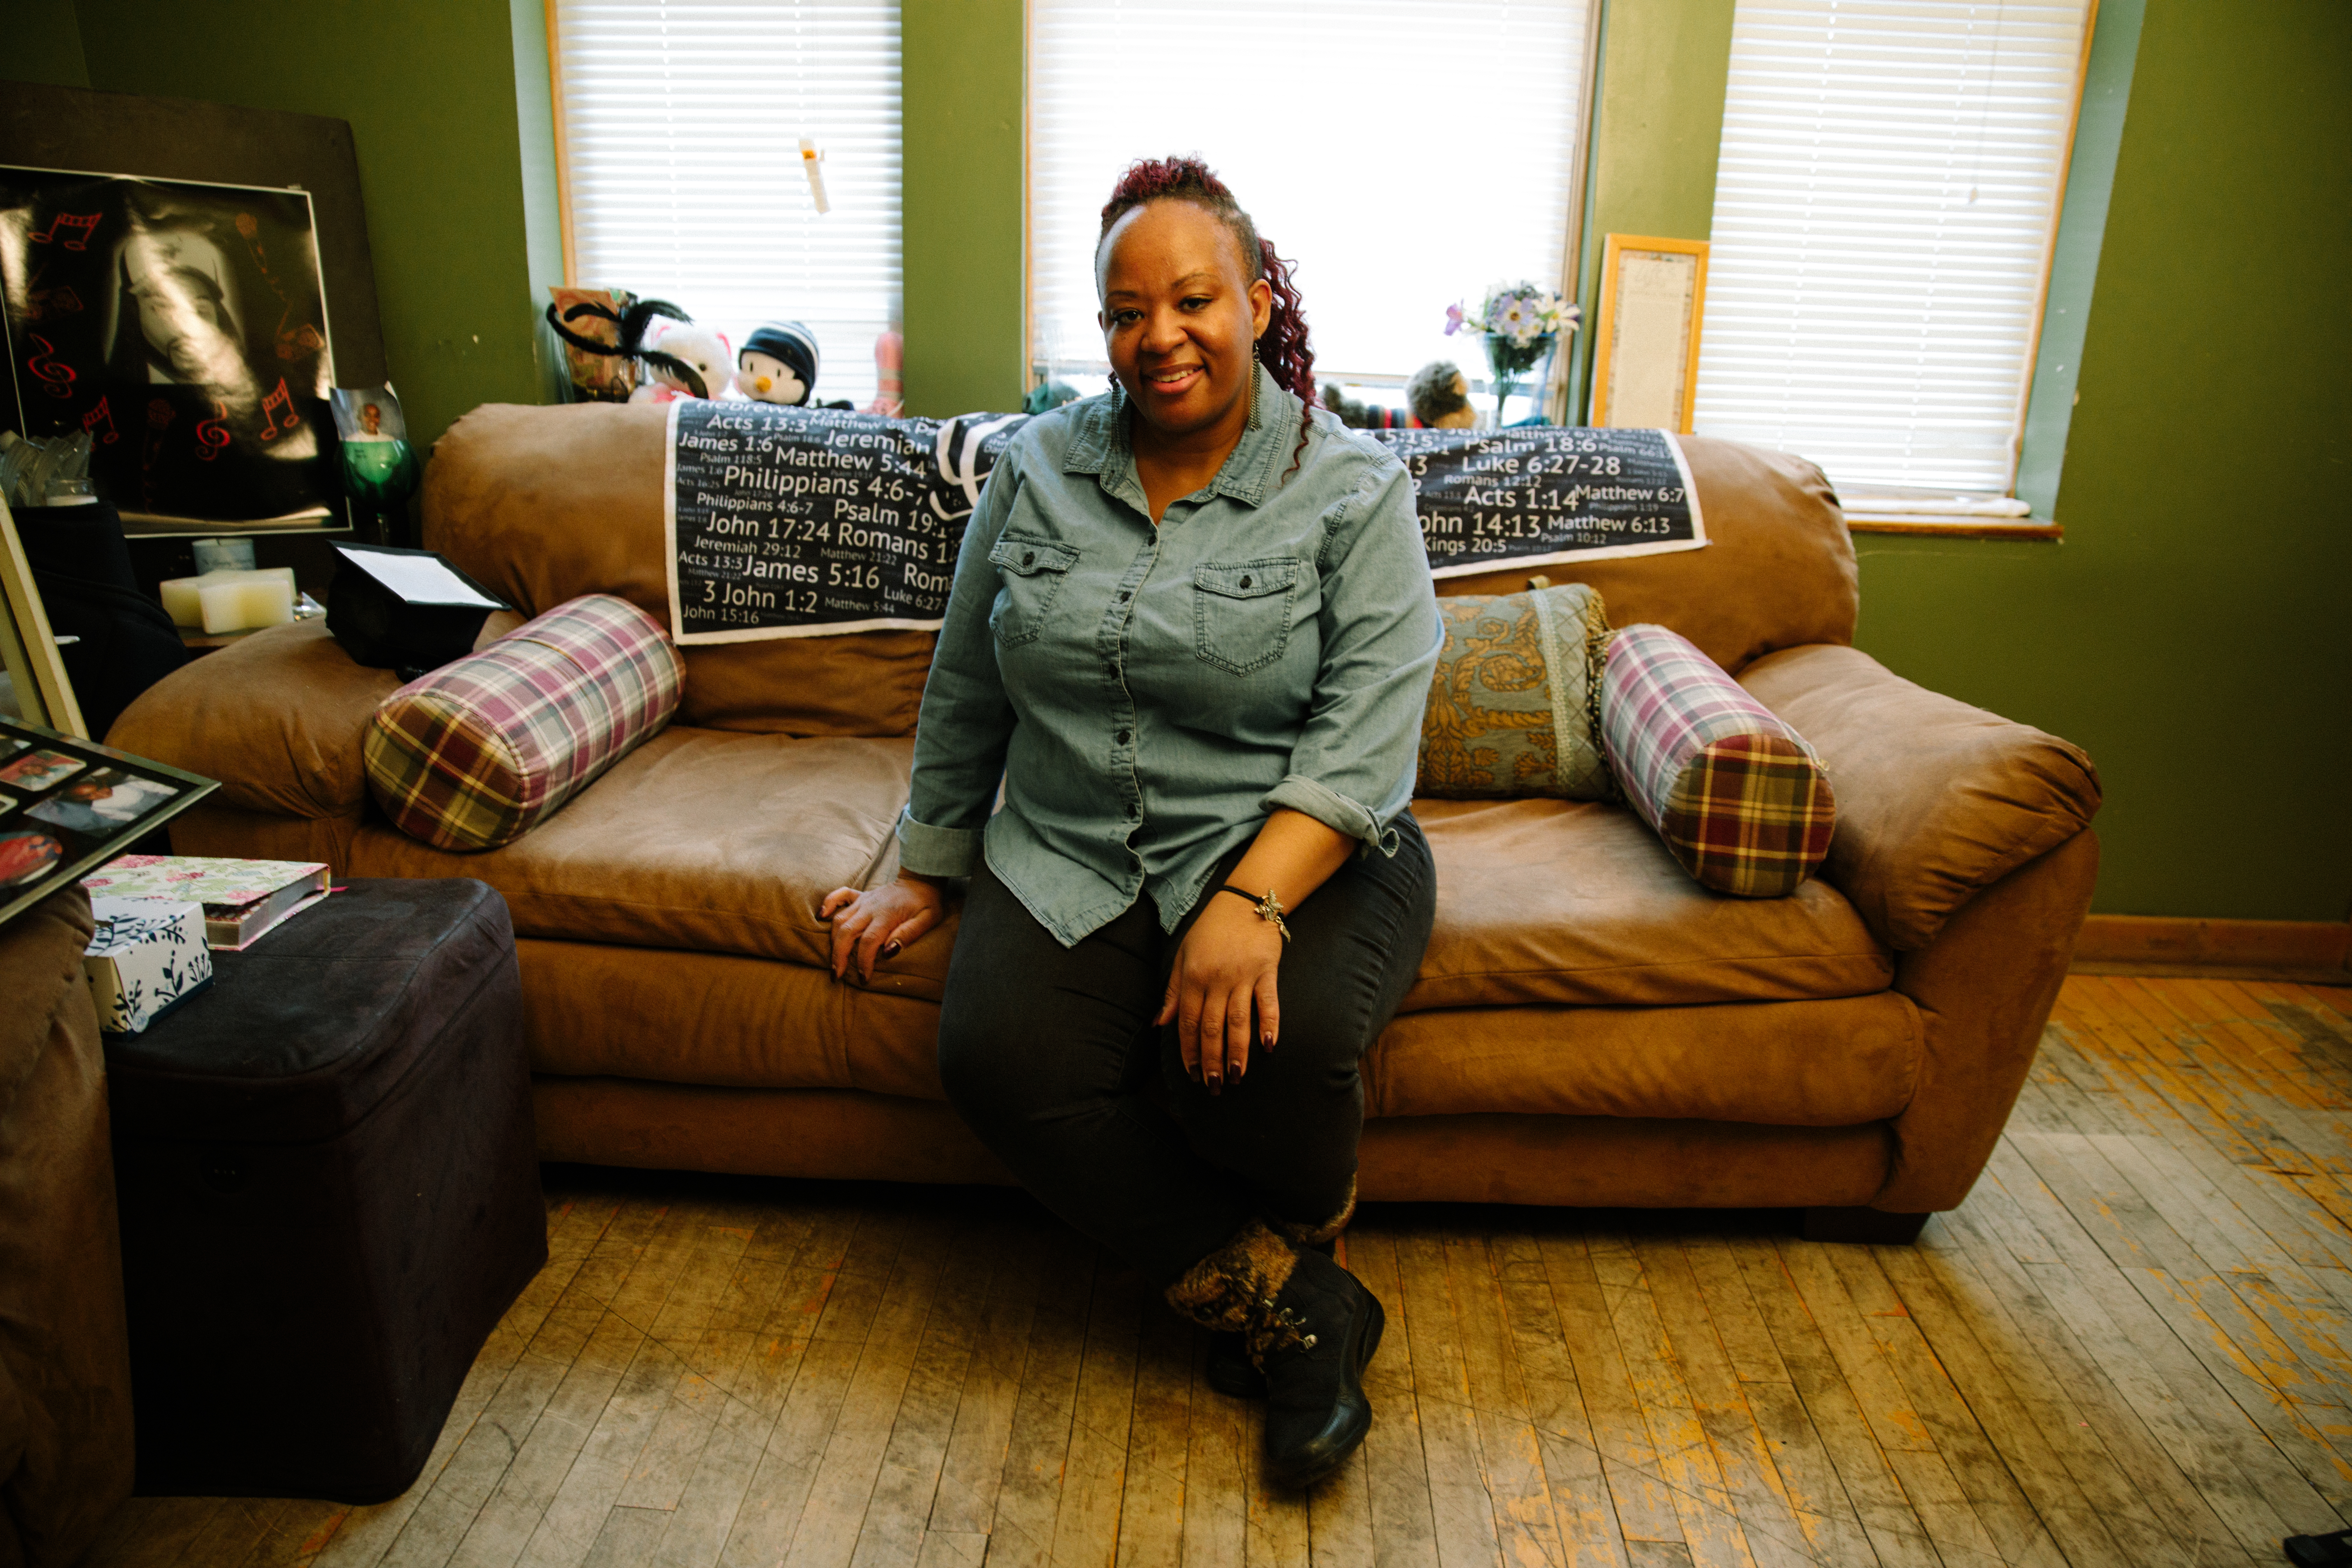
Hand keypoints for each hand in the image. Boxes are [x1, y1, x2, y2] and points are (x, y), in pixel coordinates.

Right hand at [818, 874, 944, 982]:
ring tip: (833, 961)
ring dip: (833, 941)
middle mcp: (871, 907)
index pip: (869, 941)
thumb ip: (908, 934)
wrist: (921, 881)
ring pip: (839, 919)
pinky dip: (828, 904)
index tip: (864, 978)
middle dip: (839, 956)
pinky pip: (839, 895)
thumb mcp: (928, 919)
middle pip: (847, 932)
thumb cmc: (926, 903)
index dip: (864, 961)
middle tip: (837, 976)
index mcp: (888, 914)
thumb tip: (888, 952)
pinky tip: (821, 916)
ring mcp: (864, 900)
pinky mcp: (860, 896)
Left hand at [1155, 894, 1282, 1094]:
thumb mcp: (1184, 955)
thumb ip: (1174, 991)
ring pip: (1238, 1021)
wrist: (1245, 901)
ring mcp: (1243, 976)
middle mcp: (1216, 979)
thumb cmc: (1210, 930)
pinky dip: (1270, 1024)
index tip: (1192, 1075)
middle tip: (1214, 1086)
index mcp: (1193, 977)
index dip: (1189, 1051)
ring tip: (1237, 1076)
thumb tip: (1161, 1023)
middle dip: (1212, 1060)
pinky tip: (1269, 1046)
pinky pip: (1268, 1002)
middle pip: (1212, 1027)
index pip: (1188, 1022)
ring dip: (1237, 1051)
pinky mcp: (1267, 971)